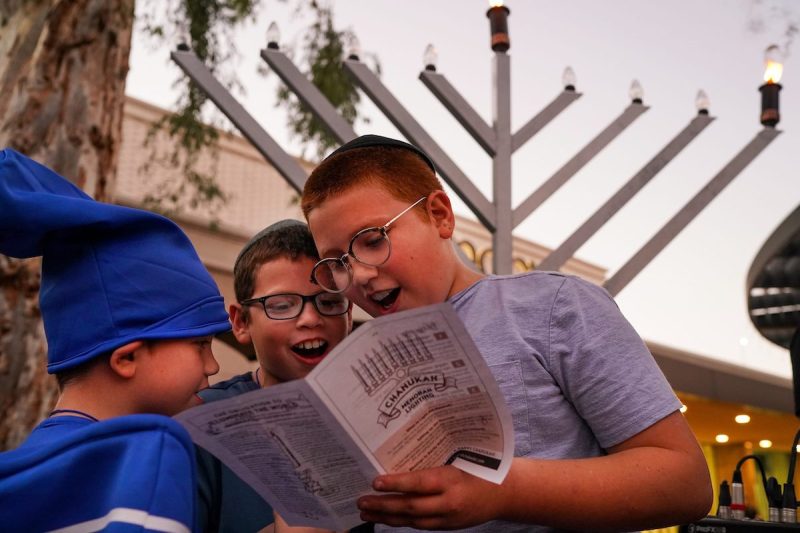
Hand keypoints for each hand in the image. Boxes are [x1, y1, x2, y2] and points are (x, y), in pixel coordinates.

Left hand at [356, 466, 502, 529]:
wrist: (504, 493)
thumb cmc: (480, 468)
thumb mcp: (458, 459)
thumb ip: (433, 461)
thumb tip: (401, 457)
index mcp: (452, 480)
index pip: (419, 483)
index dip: (396, 484)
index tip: (376, 481)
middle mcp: (449, 502)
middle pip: (411, 506)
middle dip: (383, 505)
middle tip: (362, 501)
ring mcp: (448, 518)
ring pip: (412, 520)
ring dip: (387, 517)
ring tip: (366, 511)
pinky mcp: (448, 527)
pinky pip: (421, 526)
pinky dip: (402, 522)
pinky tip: (387, 518)